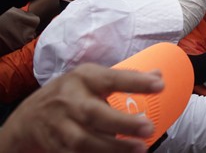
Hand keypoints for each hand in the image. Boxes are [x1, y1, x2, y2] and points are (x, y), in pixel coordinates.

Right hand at [0, 63, 162, 152]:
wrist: (28, 118)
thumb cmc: (72, 93)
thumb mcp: (93, 78)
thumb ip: (124, 78)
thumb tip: (158, 76)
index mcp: (83, 78)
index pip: (111, 78)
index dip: (135, 82)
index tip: (160, 85)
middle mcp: (69, 100)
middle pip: (94, 113)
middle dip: (122, 123)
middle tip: (149, 128)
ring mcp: (60, 126)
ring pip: (84, 141)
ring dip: (113, 147)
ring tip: (140, 149)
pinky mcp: (56, 147)